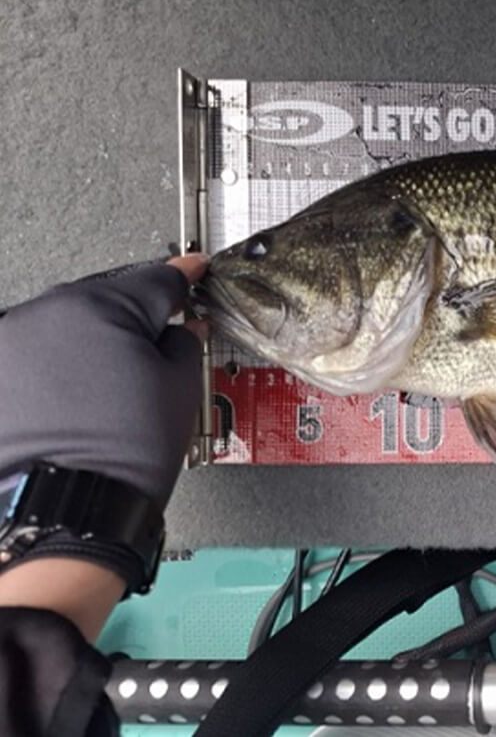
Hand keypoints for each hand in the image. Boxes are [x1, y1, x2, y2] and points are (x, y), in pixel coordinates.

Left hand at [0, 255, 206, 505]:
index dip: (183, 277)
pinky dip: (56, 369)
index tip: (192, 270)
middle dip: (132, 320)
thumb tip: (181, 328)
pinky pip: (34, 355)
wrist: (65, 509)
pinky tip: (74, 402)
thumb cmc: (120, 456)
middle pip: (105, 300)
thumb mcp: (180, 390)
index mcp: (99, 306)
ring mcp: (10, 343)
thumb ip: (184, 343)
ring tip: (107, 394)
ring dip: (89, 345)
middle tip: (154, 354)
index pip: (155, 279)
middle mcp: (45, 314)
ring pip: (66, 327)